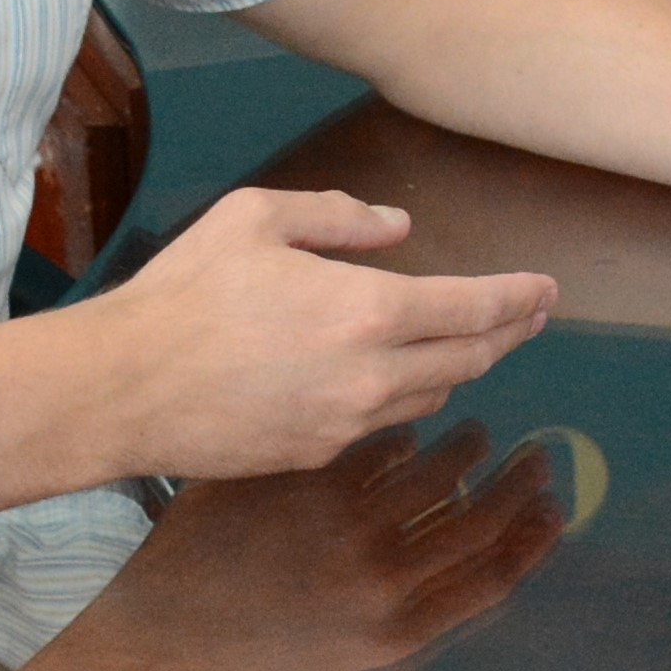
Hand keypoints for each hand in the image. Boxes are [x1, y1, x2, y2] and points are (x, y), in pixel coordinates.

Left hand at [61, 424, 563, 670]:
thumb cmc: (240, 649)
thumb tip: (444, 578)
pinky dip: (401, 429)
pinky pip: (377, 442)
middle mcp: (378, 581)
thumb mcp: (329, 664)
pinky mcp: (305, 480)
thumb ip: (391, 625)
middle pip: (478, 521)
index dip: (533, 541)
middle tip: (535, 455)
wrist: (152, 616)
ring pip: (435, 471)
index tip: (556, 509)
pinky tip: (404, 421)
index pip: (491, 579)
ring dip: (464, 447)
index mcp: (391, 634)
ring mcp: (342, 525)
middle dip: (517, 485)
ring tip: (472, 430)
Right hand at [92, 190, 557, 478]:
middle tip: (531, 315)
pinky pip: (380, 423)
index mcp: (365, 311)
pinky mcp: (314, 455)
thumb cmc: (185, 292)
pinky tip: (397, 380)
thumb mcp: (257, 218)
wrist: (123, 389)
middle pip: (468, 360)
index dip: (518, 298)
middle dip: (509, 335)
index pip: (472, 309)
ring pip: (429, 396)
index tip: (547, 291)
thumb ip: (339, 216)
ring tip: (472, 343)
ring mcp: (344, 425)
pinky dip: (402, 395)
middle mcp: (370, 377)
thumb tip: (398, 227)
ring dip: (459, 367)